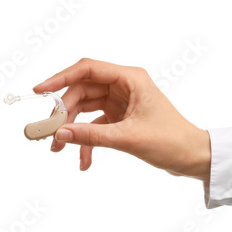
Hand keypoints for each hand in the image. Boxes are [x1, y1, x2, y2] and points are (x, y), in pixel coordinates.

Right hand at [33, 58, 210, 180]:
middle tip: (50, 135)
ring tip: (59, 151)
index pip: (87, 69)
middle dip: (65, 113)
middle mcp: (125, 85)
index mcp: (130, 78)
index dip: (60, 78)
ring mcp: (122, 101)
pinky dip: (88, 141)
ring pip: (86, 109)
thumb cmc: (171, 141)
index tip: (39, 91)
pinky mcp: (122, 117)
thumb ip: (92, 135)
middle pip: (83, 92)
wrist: (193, 156)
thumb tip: (59, 135)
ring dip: (73, 129)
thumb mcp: (128, 138)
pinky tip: (83, 161)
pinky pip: (96, 125)